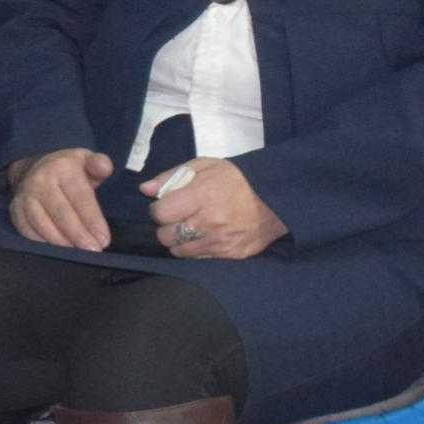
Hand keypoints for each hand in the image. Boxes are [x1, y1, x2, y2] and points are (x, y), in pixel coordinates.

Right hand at [10, 147, 114, 251]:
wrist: (36, 167)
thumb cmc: (69, 171)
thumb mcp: (87, 161)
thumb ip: (100, 165)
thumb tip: (104, 166)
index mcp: (62, 168)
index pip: (80, 197)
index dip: (92, 220)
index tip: (103, 239)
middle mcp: (40, 181)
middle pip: (61, 213)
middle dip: (78, 235)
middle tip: (93, 250)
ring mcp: (25, 196)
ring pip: (42, 224)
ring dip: (60, 242)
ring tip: (77, 253)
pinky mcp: (15, 209)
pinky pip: (27, 230)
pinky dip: (42, 242)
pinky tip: (57, 250)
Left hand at [145, 157, 286, 260]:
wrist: (278, 196)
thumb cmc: (237, 178)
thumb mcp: (205, 166)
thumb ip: (172, 176)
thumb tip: (145, 189)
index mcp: (202, 196)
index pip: (160, 213)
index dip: (159, 209)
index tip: (167, 205)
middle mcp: (209, 222)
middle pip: (166, 235)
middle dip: (166, 226)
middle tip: (178, 217)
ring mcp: (220, 241)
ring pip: (179, 250)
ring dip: (179, 240)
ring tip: (190, 227)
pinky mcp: (231, 254)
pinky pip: (199, 258)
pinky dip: (195, 249)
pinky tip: (203, 236)